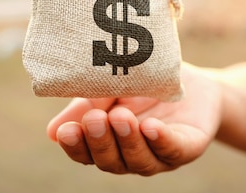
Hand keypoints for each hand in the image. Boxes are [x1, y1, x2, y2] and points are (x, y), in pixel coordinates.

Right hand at [46, 63, 222, 174]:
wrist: (193, 83)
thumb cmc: (146, 86)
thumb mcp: (112, 88)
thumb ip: (87, 105)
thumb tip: (52, 133)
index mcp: (110, 144)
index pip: (87, 154)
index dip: (76, 146)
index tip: (66, 130)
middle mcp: (132, 156)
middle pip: (111, 162)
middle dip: (101, 142)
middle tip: (94, 120)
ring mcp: (159, 155)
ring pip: (139, 160)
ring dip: (128, 140)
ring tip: (120, 117)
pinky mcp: (187, 147)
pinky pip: (172, 150)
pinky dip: (160, 140)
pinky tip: (150, 127)